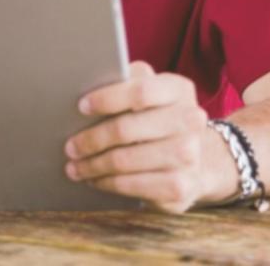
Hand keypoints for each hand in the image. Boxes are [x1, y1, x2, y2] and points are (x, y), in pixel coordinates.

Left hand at [64, 62, 234, 213]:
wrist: (199, 159)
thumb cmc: (158, 118)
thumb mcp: (148, 92)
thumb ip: (125, 82)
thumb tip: (84, 83)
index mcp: (178, 89)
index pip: (140, 91)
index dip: (107, 99)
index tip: (81, 107)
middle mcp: (190, 121)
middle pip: (126, 129)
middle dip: (91, 139)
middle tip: (70, 147)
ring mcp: (190, 155)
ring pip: (126, 160)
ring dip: (94, 165)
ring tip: (74, 167)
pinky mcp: (183, 186)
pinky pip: (135, 186)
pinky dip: (109, 184)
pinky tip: (96, 180)